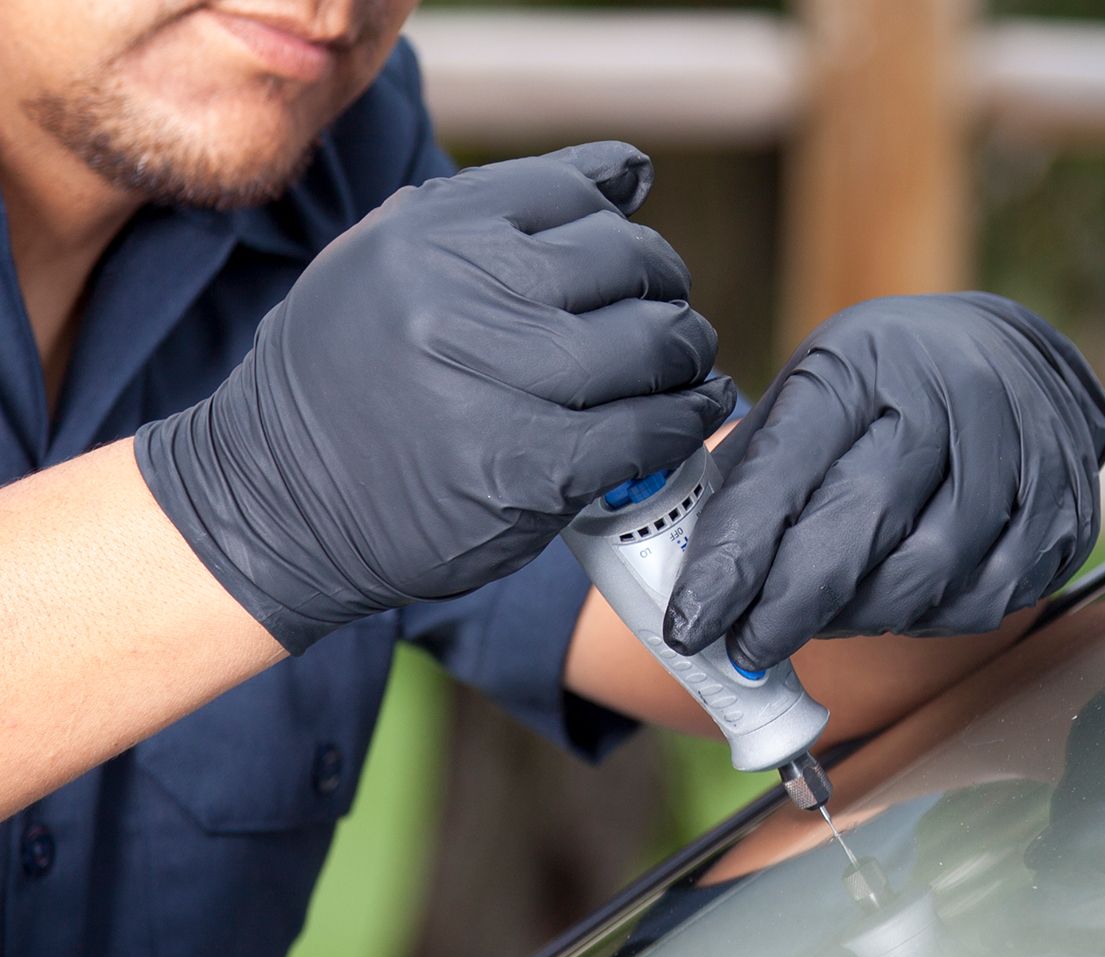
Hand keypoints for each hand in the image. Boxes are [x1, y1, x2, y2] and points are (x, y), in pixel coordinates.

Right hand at [136, 142, 733, 651]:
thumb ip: (501, 213)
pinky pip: (648, 427)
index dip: (621, 220)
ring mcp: (497, 385)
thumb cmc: (348, 377)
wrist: (278, 501)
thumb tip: (634, 173)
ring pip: (649, 343)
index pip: (572, 193)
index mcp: (427, 234)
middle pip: (624, 264)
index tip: (633, 252)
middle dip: (663, 285)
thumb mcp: (391, 262)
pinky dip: (687, 417)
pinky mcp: (531, 470)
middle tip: (669, 311)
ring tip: (686, 361)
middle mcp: (459, 297)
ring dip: (686, 351)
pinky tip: (692, 410)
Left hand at [661, 292, 1104, 670]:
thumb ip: (753, 477)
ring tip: (826, 612)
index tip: (692, 625)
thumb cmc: (883, 388)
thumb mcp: (810, 395)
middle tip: (750, 647)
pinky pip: (981, 602)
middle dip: (791, 606)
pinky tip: (900, 599)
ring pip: (924, 578)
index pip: (786, 470)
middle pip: (860, 527)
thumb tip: (690, 584)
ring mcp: (1020, 455)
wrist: (1006, 357)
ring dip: (859, 616)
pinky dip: (926, 619)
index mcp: (863, 363)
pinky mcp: (1062, 512)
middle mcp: (950, 398)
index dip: (734, 559)